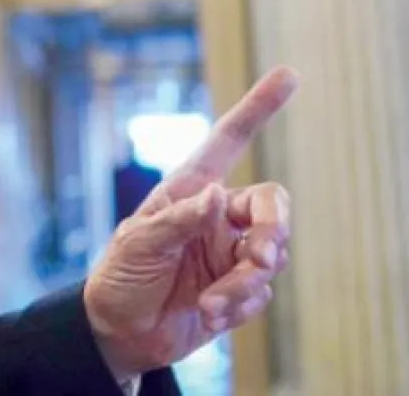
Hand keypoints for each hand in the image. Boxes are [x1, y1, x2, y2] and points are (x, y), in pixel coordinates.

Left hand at [83, 67, 297, 378]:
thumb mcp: (139, 244)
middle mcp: (216, 216)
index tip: (288, 75)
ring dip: (246, 281)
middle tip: (258, 258)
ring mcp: (230, 252)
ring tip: (211, 302)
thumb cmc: (120, 277)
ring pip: (271, 254)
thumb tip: (217, 196)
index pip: (229, 141)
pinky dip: (239, 305)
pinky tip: (208, 314)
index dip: (258, 108)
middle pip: (272, 205)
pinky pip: (261, 292)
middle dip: (273, 231)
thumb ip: (180, 221)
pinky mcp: (238, 288)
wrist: (120, 333)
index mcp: (190, 191)